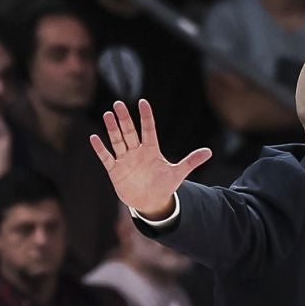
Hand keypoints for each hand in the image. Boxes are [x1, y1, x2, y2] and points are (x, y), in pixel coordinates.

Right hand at [91, 99, 212, 220]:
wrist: (151, 203)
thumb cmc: (164, 185)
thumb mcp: (178, 174)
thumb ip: (191, 161)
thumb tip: (209, 152)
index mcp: (151, 150)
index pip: (148, 129)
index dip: (146, 117)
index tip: (143, 103)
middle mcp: (137, 152)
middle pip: (130, 132)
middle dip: (124, 119)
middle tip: (118, 103)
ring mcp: (125, 160)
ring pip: (117, 141)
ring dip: (112, 129)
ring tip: (107, 114)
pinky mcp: (115, 170)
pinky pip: (106, 157)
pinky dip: (100, 149)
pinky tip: (94, 137)